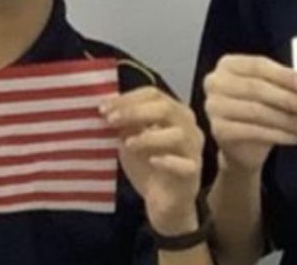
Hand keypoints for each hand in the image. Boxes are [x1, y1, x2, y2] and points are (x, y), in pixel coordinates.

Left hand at [101, 88, 203, 234]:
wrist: (164, 202)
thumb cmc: (148, 165)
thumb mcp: (130, 141)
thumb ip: (123, 124)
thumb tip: (106, 104)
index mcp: (173, 112)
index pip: (153, 94)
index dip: (128, 98)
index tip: (103, 108)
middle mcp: (188, 125)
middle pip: (166, 108)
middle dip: (135, 112)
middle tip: (111, 120)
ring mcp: (193, 149)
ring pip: (178, 134)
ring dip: (150, 136)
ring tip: (128, 143)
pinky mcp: (193, 172)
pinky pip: (185, 164)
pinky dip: (168, 161)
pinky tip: (152, 161)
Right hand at [203, 55, 296, 174]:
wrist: (241, 147)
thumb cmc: (258, 110)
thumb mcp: (268, 90)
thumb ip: (282, 83)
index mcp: (228, 64)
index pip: (258, 65)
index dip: (284, 75)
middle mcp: (215, 82)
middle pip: (256, 88)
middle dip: (288, 98)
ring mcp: (213, 107)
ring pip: (256, 111)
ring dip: (285, 119)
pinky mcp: (219, 131)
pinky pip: (252, 131)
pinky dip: (277, 134)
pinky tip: (293, 137)